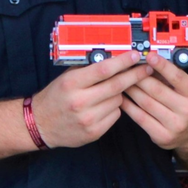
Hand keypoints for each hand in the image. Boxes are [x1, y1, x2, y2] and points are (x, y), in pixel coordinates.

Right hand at [28, 51, 152, 148]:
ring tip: (109, 91)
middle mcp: (79, 102)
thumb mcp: (67, 77)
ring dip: (120, 93)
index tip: (136, 56)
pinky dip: (114, 108)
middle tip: (147, 69)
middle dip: (134, 75)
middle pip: (116, 86)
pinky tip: (103, 106)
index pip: (103, 70)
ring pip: (118, 100)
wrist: (41, 125)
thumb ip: (88, 69)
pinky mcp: (93, 132)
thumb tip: (115, 57)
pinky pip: (115, 115)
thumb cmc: (56, 97)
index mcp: (72, 84)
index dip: (123, 62)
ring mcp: (87, 119)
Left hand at [121, 51, 187, 152]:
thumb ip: (171, 77)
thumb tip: (148, 62)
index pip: (177, 77)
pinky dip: (129, 106)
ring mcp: (175, 125)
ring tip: (121, 80)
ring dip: (131, 90)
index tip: (149, 56)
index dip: (162, 66)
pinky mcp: (162, 136)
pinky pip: (140, 118)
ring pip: (146, 103)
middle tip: (127, 68)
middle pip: (157, 90)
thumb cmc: (187, 104)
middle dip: (139, 77)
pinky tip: (122, 98)